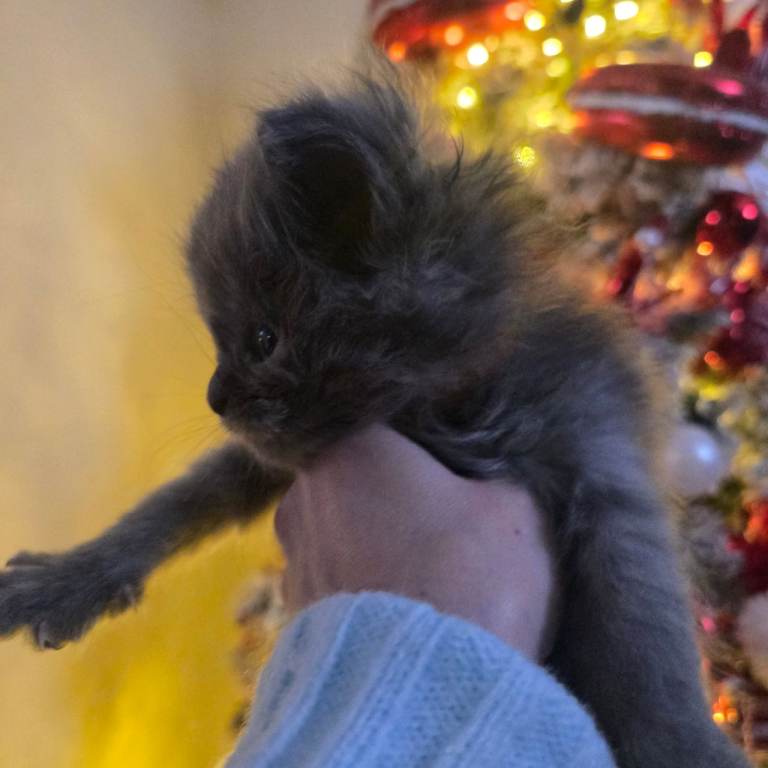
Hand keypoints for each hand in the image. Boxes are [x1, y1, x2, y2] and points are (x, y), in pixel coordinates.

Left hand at [275, 424, 556, 659]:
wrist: (424, 687)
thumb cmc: (469, 572)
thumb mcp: (513, 505)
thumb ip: (493, 475)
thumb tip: (481, 479)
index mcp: (350, 448)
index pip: (381, 425)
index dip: (420, 445)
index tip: (450, 467)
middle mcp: (304, 496)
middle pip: (355, 479)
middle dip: (392, 496)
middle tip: (441, 524)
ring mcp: (291, 558)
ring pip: (339, 534)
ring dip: (371, 546)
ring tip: (420, 575)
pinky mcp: (290, 616)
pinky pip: (333, 583)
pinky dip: (360, 588)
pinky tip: (399, 608)